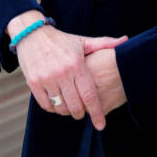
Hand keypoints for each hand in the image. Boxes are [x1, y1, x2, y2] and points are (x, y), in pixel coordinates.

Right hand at [9, 11, 125, 128]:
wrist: (31, 32)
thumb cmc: (60, 40)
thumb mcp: (82, 41)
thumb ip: (103, 44)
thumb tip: (125, 40)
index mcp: (76, 64)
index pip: (90, 95)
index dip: (96, 112)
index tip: (101, 124)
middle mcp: (62, 73)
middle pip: (75, 105)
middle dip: (81, 113)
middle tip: (82, 112)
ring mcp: (46, 78)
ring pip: (60, 107)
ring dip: (67, 111)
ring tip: (69, 107)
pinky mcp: (33, 82)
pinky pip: (46, 105)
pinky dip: (52, 108)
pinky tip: (56, 103)